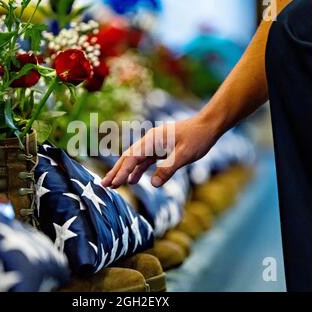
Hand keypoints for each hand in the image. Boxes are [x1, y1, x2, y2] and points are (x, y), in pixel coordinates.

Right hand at [101, 116, 219, 187]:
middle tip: (103, 185)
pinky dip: (137, 170)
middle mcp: (149, 140)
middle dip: (116, 171)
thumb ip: (169, 168)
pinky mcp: (159, 148)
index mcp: (152, 140)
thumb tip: (154, 184)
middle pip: (128, 157)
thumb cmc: (198, 138)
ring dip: (124, 172)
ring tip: (113, 185)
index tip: (114, 184)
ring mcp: (153, 144)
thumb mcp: (185, 155)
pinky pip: (144, 160)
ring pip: (134, 159)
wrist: (207, 125)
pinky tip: (133, 181)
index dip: (122, 172)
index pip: (132, 157)